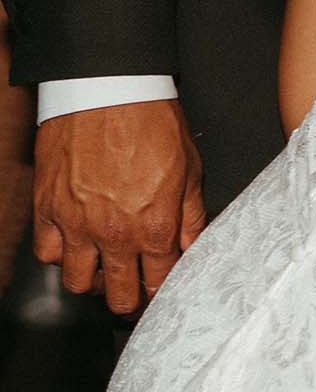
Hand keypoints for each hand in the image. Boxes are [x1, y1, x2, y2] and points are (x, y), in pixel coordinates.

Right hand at [31, 100, 205, 313]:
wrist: (107, 92)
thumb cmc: (152, 123)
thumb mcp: (191, 170)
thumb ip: (192, 216)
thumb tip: (193, 247)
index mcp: (154, 226)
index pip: (157, 283)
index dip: (161, 293)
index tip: (160, 292)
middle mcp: (113, 233)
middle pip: (117, 295)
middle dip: (129, 299)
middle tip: (133, 292)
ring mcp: (75, 224)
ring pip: (77, 282)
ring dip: (93, 282)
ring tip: (105, 270)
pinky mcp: (46, 209)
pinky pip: (46, 253)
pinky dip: (60, 255)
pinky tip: (75, 245)